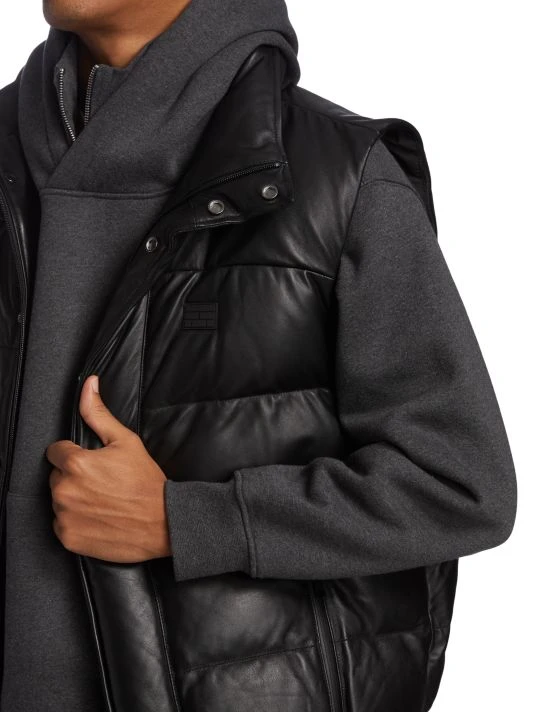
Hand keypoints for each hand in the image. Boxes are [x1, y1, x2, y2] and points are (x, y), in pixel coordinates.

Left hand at [46, 374, 171, 562]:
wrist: (163, 523)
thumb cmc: (146, 483)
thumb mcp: (126, 441)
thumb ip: (99, 413)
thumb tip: (89, 386)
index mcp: (76, 464)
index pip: (56, 451)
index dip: (75, 454)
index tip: (93, 463)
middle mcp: (66, 490)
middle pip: (57, 476)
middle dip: (74, 476)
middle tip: (102, 482)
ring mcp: (66, 516)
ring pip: (59, 500)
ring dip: (75, 499)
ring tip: (103, 500)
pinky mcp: (68, 537)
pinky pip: (62, 524)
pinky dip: (76, 522)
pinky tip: (99, 517)